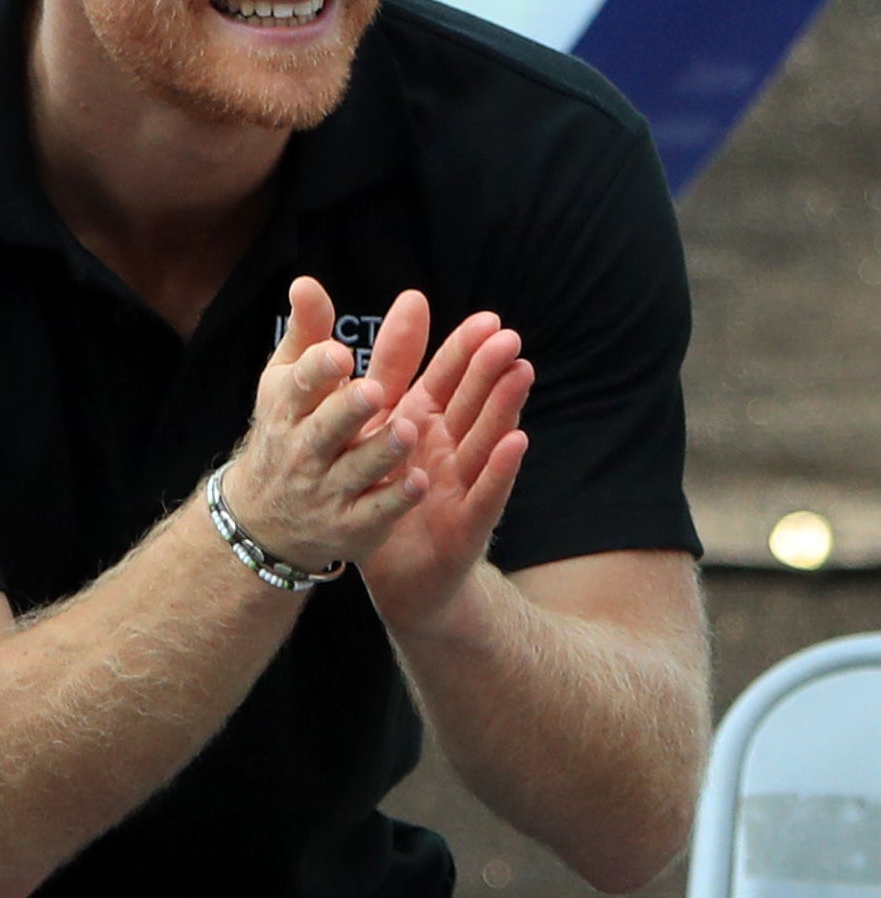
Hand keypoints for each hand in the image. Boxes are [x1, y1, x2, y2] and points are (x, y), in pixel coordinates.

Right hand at [217, 279, 427, 574]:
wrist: (266, 519)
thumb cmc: (288, 431)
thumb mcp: (287, 383)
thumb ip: (306, 334)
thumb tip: (306, 281)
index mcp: (288, 409)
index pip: (298, 387)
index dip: (317, 371)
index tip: (340, 353)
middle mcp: (304, 450)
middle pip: (325, 430)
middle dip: (347, 410)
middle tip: (373, 391)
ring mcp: (327, 490)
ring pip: (355, 471)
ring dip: (381, 452)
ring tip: (407, 431)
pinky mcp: (351, 525)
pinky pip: (374, 512)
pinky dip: (395, 500)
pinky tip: (419, 482)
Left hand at [355, 294, 533, 631]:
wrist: (397, 578)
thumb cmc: (387, 496)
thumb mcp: (376, 432)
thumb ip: (385, 375)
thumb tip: (389, 321)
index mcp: (423, 427)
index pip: (446, 382)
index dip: (465, 352)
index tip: (487, 319)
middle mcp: (450, 452)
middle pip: (472, 405)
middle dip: (489, 371)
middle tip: (508, 337)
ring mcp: (463, 487)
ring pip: (485, 441)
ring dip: (504, 407)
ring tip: (521, 372)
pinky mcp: (468, 526)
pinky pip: (486, 493)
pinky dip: (501, 468)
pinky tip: (517, 441)